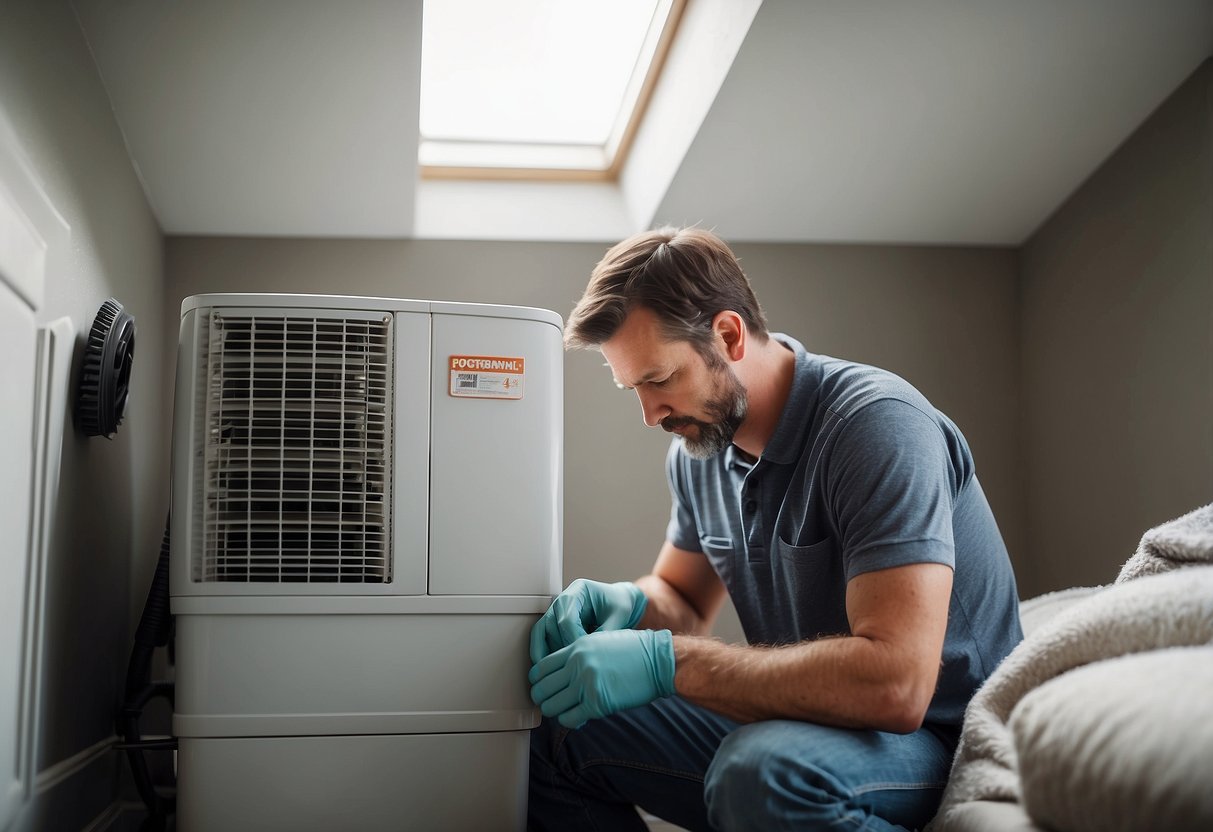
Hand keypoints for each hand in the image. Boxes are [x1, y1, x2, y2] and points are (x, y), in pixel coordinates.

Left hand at [528, 629, 675, 728]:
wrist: (659, 660)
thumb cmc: (635, 650)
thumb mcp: (601, 641)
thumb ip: (579, 654)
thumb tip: (562, 672)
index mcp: (577, 647)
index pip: (541, 667)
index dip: (537, 680)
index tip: (543, 687)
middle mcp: (578, 665)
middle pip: (542, 688)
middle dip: (542, 698)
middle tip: (549, 702)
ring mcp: (587, 684)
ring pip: (552, 706)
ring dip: (554, 711)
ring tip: (563, 710)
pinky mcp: (597, 703)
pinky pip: (569, 718)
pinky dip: (568, 721)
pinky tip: (577, 717)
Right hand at [529, 579, 647, 662]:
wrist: (618, 602)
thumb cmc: (619, 605)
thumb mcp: (618, 617)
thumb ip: (605, 634)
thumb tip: (591, 655)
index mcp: (578, 590)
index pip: (567, 618)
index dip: (573, 639)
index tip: (584, 655)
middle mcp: (562, 599)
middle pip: (551, 626)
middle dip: (561, 648)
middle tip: (572, 666)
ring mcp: (554, 610)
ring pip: (542, 633)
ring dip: (549, 652)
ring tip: (560, 671)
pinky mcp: (552, 622)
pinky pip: (541, 637)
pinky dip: (544, 652)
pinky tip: (553, 668)